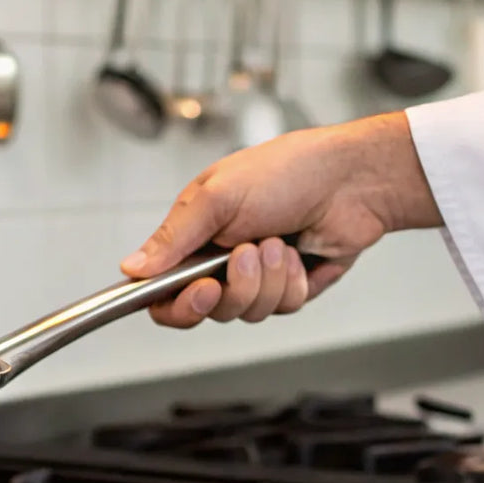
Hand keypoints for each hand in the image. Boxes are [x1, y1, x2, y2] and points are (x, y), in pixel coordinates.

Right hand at [120, 112, 442, 327]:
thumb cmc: (287, 171)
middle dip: (234, 286)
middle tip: (246, 254)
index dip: (178, 305)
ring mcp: (257, 275)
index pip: (164, 292)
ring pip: (247, 311)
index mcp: (195, 235)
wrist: (352, 179)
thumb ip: (172, 237)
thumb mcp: (217, 196)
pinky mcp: (290, 286)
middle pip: (209, 310)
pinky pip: (282, 308)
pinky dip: (292, 281)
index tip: (201, 292)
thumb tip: (131, 268)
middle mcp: (221, 259)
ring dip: (266, 278)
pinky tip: (301, 252)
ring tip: (280, 241)